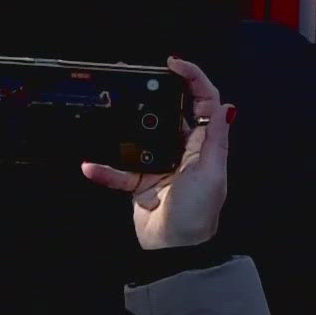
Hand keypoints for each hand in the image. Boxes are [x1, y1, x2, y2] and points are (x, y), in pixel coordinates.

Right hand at [82, 57, 234, 249]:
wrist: (176, 252)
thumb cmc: (198, 212)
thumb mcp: (211, 172)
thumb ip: (216, 138)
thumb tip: (226, 103)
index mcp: (203, 145)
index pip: (203, 102)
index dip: (192, 78)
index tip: (173, 62)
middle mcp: (181, 150)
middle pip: (168, 112)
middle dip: (153, 92)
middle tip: (132, 75)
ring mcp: (158, 165)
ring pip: (138, 136)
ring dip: (122, 128)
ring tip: (107, 107)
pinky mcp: (139, 183)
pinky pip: (118, 171)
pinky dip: (104, 170)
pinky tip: (90, 167)